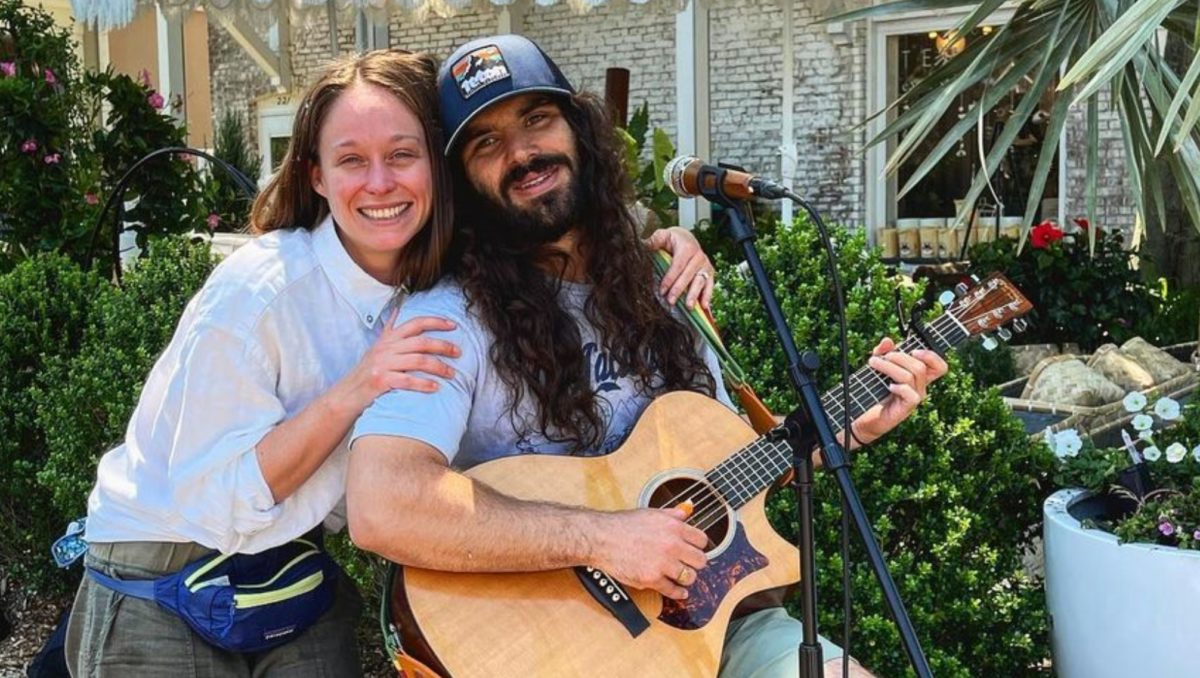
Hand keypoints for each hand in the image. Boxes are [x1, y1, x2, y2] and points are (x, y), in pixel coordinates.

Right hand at [335, 310, 458, 413]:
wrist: (346, 394)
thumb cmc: (367, 372)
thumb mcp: (377, 348)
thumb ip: (390, 331)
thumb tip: (398, 310)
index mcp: (388, 338)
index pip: (415, 323)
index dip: (435, 321)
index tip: (454, 325)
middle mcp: (386, 348)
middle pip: (421, 342)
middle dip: (443, 346)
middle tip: (459, 353)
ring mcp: (382, 363)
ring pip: (417, 360)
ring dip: (439, 367)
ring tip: (452, 374)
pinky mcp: (380, 380)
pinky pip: (407, 380)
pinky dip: (423, 383)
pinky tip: (436, 388)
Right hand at [588, 506, 709, 599]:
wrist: (602, 538)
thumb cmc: (622, 525)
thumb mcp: (650, 513)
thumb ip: (671, 514)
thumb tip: (686, 511)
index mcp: (673, 527)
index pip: (702, 540)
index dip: (699, 546)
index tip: (696, 549)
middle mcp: (672, 545)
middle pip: (700, 560)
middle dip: (695, 563)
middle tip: (690, 564)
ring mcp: (663, 563)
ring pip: (689, 577)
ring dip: (686, 578)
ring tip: (682, 576)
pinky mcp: (652, 579)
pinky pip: (673, 590)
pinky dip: (678, 593)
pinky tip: (679, 591)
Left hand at [645, 227, 715, 310]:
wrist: (687, 239)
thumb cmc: (672, 240)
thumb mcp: (663, 235)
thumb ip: (655, 239)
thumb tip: (644, 243)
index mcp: (688, 248)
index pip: (678, 266)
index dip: (670, 279)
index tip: (662, 290)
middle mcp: (699, 256)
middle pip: (689, 276)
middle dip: (679, 289)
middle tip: (671, 301)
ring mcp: (706, 265)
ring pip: (700, 281)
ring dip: (695, 295)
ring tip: (689, 307)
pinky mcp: (710, 273)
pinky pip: (710, 286)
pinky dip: (707, 297)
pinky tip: (704, 307)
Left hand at [851, 337, 947, 444]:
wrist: (864, 417)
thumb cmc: (874, 392)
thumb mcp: (877, 368)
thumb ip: (882, 353)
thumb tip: (888, 340)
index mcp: (918, 377)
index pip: (939, 366)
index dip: (932, 356)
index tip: (913, 350)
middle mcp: (920, 387)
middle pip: (921, 367)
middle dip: (900, 356)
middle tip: (883, 356)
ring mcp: (914, 398)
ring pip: (911, 376)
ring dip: (890, 366)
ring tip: (874, 364)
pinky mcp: (907, 408)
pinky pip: (910, 394)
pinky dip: (899, 387)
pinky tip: (887, 386)